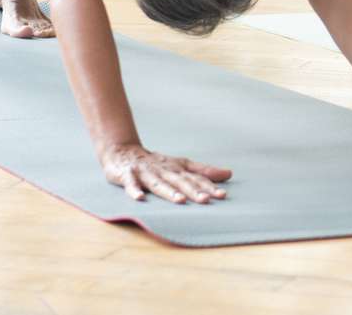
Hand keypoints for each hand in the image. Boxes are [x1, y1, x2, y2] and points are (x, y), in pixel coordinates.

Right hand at [100, 143, 231, 202]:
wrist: (122, 151)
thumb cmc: (156, 163)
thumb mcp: (180, 165)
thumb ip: (203, 171)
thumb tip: (229, 174)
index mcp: (176, 168)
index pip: (195, 177)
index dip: (208, 186)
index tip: (222, 195)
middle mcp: (163, 169)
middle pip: (179, 181)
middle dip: (193, 190)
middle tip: (206, 200)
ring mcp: (145, 172)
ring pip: (158, 183)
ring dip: (169, 192)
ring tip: (180, 201)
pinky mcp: (127, 175)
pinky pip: (130, 184)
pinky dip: (134, 190)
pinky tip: (140, 198)